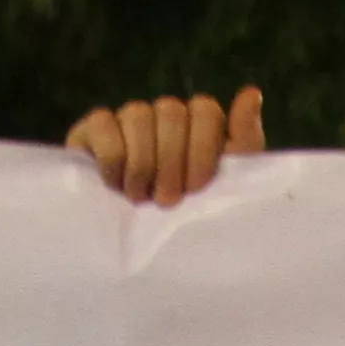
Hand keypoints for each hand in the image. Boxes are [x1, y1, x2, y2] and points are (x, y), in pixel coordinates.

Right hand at [66, 87, 265, 204]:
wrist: (139, 253)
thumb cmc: (191, 218)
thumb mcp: (228, 185)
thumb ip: (244, 140)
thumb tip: (252, 91)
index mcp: (199, 124)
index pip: (204, 109)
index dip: (202, 148)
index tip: (196, 188)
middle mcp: (164, 116)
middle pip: (170, 111)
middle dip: (171, 161)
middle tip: (167, 201)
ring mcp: (128, 120)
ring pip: (137, 114)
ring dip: (142, 163)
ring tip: (139, 198)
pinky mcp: (92, 131)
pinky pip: (102, 122)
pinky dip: (112, 155)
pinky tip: (115, 184)